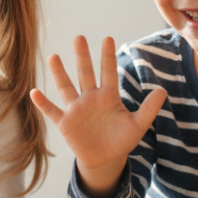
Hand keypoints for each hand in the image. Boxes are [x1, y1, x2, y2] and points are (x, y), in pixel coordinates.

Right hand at [30, 36, 166, 196]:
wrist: (105, 160)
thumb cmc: (121, 140)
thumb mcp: (138, 125)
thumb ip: (149, 109)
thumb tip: (163, 91)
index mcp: (108, 96)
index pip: (108, 72)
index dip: (107, 56)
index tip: (107, 38)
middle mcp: (90, 98)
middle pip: (85, 74)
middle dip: (82, 57)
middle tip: (79, 37)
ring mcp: (76, 109)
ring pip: (66, 88)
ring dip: (59, 74)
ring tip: (53, 56)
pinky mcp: (65, 123)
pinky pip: (53, 111)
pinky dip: (43, 104)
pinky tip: (34, 92)